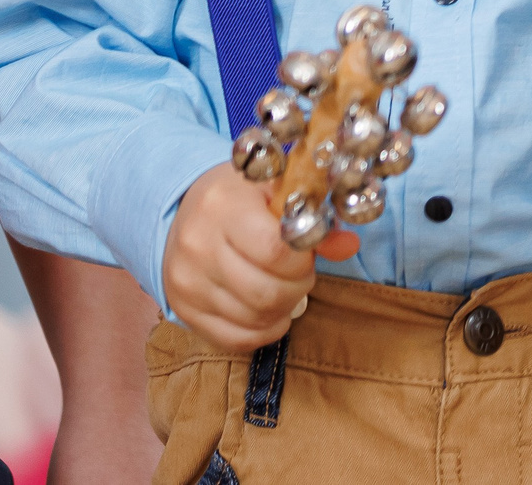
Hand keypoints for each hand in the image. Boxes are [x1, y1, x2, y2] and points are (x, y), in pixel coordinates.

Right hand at [161, 165, 356, 351]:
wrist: (188, 211)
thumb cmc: (244, 199)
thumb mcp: (280, 192)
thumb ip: (317, 219)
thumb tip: (348, 246)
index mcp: (223, 205)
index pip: (274, 251)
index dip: (302, 260)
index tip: (307, 252)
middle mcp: (197, 245)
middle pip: (265, 292)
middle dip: (298, 287)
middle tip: (301, 274)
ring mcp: (185, 281)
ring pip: (253, 318)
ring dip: (283, 309)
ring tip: (286, 288)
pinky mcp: (182, 309)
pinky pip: (234, 338)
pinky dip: (263, 331)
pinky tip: (272, 314)